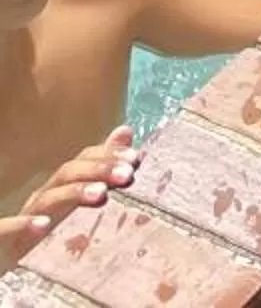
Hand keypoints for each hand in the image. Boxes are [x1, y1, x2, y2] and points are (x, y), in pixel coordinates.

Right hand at [0, 131, 137, 265]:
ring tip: (101, 196)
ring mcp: (22, 217)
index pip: (83, 162)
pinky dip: (23, 225)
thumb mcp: (71, 201)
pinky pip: (8, 230)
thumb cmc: (38, 230)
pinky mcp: (2, 240)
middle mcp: (40, 198)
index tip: (136, 159)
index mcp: (58, 189)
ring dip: (73, 193)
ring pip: (46, 199)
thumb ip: (98, 170)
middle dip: (99, 170)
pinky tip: (43, 227)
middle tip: (128, 175)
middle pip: (68, 174)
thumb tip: (125, 130)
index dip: (108, 156)